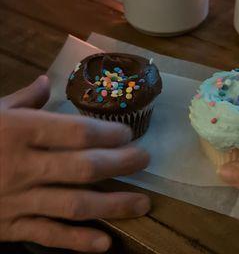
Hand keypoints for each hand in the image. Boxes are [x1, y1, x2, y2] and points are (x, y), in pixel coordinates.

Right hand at [0, 76, 149, 251]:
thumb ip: (22, 98)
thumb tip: (46, 81)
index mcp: (19, 130)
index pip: (74, 132)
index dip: (107, 133)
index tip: (127, 133)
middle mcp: (23, 166)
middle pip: (83, 168)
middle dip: (121, 164)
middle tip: (145, 159)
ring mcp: (18, 200)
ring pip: (74, 205)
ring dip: (113, 205)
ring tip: (142, 203)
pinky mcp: (9, 227)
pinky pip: (47, 236)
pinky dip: (77, 242)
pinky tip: (105, 244)